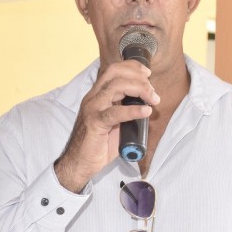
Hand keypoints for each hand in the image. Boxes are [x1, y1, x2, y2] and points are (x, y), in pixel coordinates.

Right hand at [54, 60, 159, 192]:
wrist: (78, 163)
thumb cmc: (98, 144)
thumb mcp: (114, 123)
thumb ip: (126, 111)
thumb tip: (148, 107)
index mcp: (97, 95)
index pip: (113, 70)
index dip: (132, 67)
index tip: (148, 74)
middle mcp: (93, 98)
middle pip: (115, 73)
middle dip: (138, 77)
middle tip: (153, 92)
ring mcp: (92, 109)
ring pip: (116, 87)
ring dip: (140, 89)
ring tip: (153, 100)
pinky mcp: (94, 123)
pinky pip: (115, 112)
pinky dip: (133, 110)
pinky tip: (145, 111)